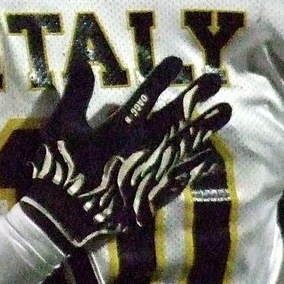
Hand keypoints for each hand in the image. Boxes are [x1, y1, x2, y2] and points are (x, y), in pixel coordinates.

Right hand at [18, 56, 230, 250]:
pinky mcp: (149, 199)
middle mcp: (140, 150)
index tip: (178, 62)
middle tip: (214, 80)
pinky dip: (192, 169)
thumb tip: (85, 63)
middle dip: (194, 98)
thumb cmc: (59, 171)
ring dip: (204, 128)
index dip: (161, 78)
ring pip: (183, 147)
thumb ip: (76, 95)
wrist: (61, 221)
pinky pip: (177, 182)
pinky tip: (208, 158)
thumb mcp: (59, 128)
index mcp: (118, 131)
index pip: (145, 98)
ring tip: (225, 111)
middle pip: (173, 120)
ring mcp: (149, 175)